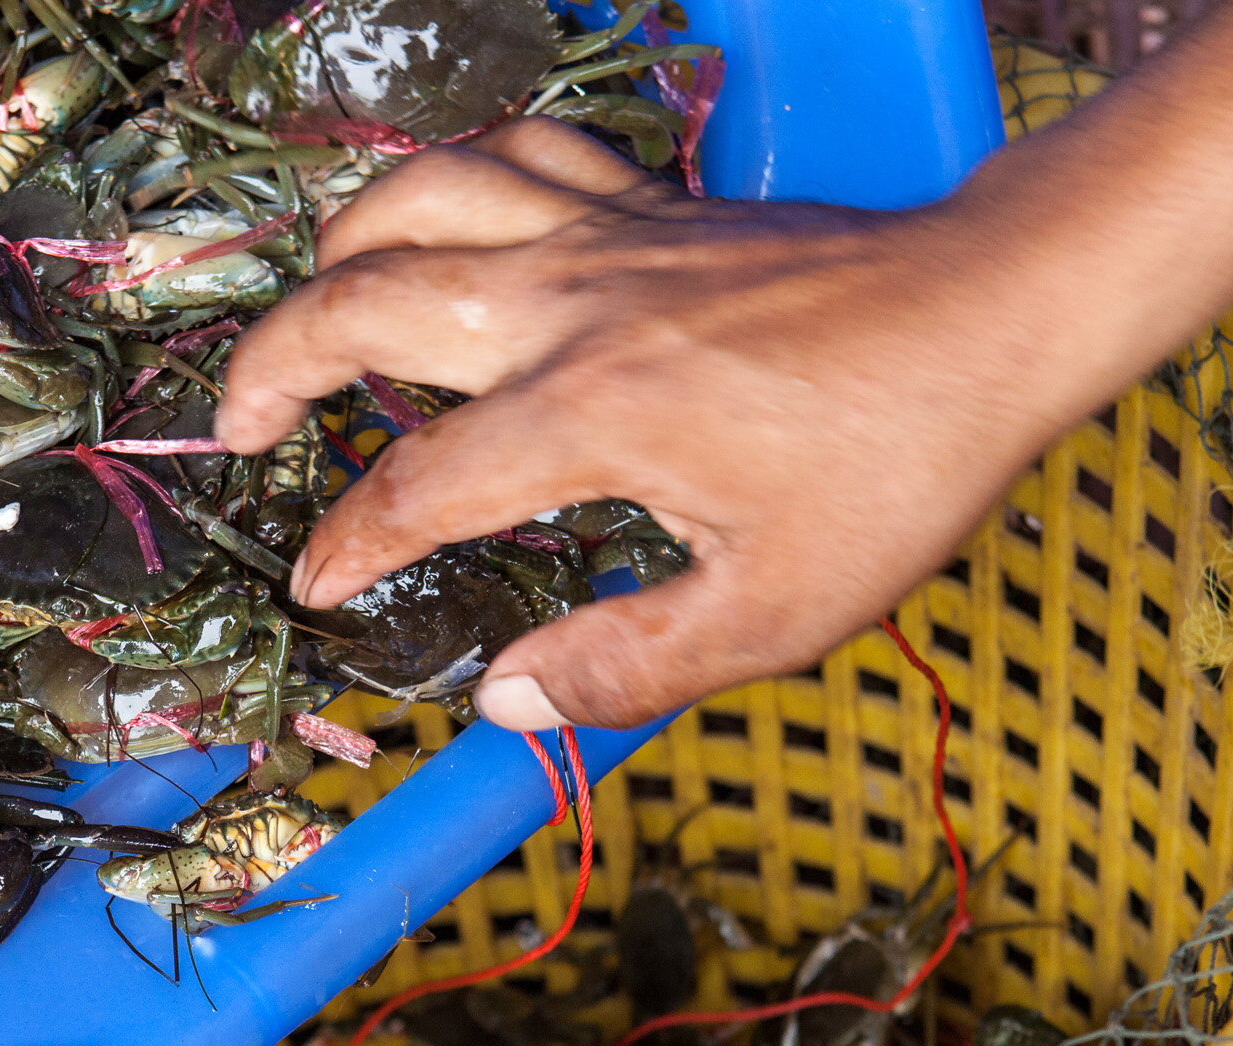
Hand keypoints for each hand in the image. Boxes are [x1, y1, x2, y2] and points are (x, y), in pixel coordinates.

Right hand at [215, 118, 1101, 732]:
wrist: (994, 315)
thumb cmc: (897, 465)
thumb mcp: (773, 612)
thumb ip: (623, 666)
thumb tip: (506, 703)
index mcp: (588, 415)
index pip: (417, 486)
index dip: (348, 543)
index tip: (320, 585)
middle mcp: (571, 307)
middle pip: (364, 304)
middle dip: (272, 366)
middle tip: (238, 425)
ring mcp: (606, 238)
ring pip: (418, 198)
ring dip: (338, 251)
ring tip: (309, 311)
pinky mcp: (649, 206)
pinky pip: (516, 156)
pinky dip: (452, 180)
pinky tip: (441, 223)